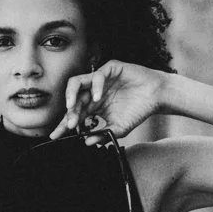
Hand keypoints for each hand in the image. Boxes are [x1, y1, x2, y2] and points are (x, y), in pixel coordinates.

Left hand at [51, 59, 166, 144]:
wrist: (157, 96)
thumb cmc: (138, 111)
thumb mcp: (119, 128)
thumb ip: (103, 134)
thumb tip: (87, 142)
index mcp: (92, 107)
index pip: (74, 115)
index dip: (64, 125)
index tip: (55, 135)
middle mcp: (92, 92)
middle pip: (73, 100)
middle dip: (69, 113)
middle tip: (70, 124)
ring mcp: (100, 80)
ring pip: (76, 82)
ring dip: (71, 94)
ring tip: (72, 106)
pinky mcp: (110, 69)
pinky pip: (97, 75)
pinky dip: (96, 86)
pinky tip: (98, 98)